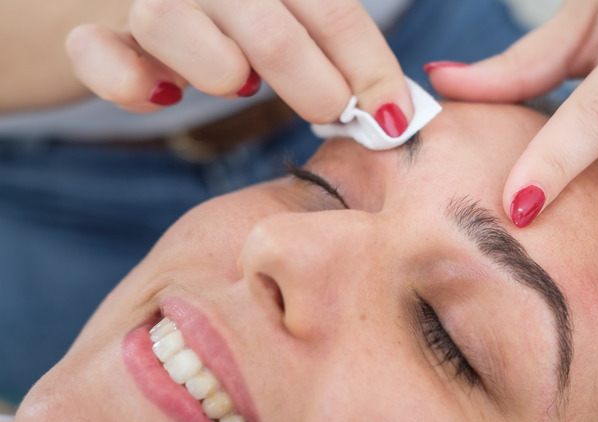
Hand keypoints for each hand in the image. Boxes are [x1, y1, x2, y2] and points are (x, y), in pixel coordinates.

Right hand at [65, 0, 411, 134]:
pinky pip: (98, 55)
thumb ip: (328, 43)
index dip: (369, 68)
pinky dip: (129, 83)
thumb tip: (392, 109)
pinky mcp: (87, 27)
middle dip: (315, 85)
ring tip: (236, 82)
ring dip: (217, 69)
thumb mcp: (285, 11)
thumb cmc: (229, 14)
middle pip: (269, 24)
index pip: (330, 7)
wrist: (122, 0)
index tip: (396, 119)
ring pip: (171, 21)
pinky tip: (161, 94)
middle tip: (331, 116)